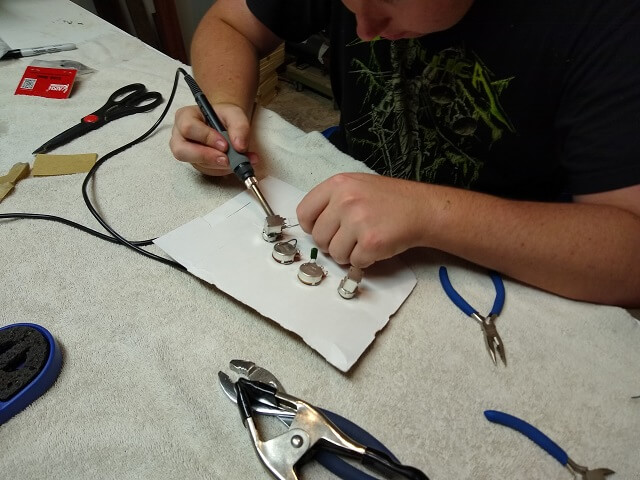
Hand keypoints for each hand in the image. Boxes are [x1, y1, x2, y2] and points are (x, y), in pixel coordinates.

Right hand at [170, 104, 258, 175]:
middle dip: (207, 157)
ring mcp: (186, 152)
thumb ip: (239, 126)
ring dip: (219, 165)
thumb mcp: (235, 114)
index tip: (225, 145)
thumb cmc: (225, 116)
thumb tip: (240, 146)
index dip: (207, 138)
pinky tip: (235, 162)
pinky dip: (223, 169)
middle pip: (182, 151)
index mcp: (185, 116)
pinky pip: (207, 171)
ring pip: (196, 164)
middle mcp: (180, 135)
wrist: (227, 125)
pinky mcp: (197, 164)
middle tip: (226, 160)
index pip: (189, 128)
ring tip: (238, 159)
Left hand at [296, 173, 427, 266]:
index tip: (323, 230)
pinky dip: (364, 260)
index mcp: (338, 184)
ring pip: (334, 253)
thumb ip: (332, 200)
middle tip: (349, 239)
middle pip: (318, 237)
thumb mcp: (357, 185)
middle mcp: (345, 201)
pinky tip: (375, 247)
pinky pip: (354, 262)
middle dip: (331, 243)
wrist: (421, 209)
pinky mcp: (371, 242)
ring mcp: (358, 222)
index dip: (311, 227)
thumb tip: (312, 225)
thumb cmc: (389, 199)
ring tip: (363, 241)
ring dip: (347, 254)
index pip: (304, 212)